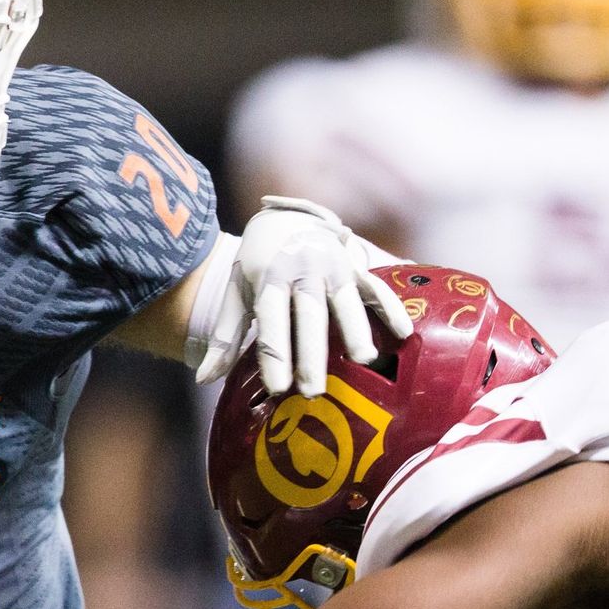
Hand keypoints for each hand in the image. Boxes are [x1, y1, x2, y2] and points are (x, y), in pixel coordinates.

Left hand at [196, 196, 413, 396]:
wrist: (285, 217)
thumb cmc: (257, 265)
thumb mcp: (236, 293)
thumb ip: (225, 337)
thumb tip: (204, 378)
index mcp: (268, 277)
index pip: (271, 322)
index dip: (275, 356)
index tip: (278, 389)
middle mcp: (302, 270)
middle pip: (309, 316)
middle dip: (312, 354)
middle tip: (314, 391)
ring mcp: (333, 266)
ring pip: (346, 300)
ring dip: (356, 329)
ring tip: (365, 361)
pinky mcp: (355, 265)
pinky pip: (375, 287)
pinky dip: (390, 308)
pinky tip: (403, 333)